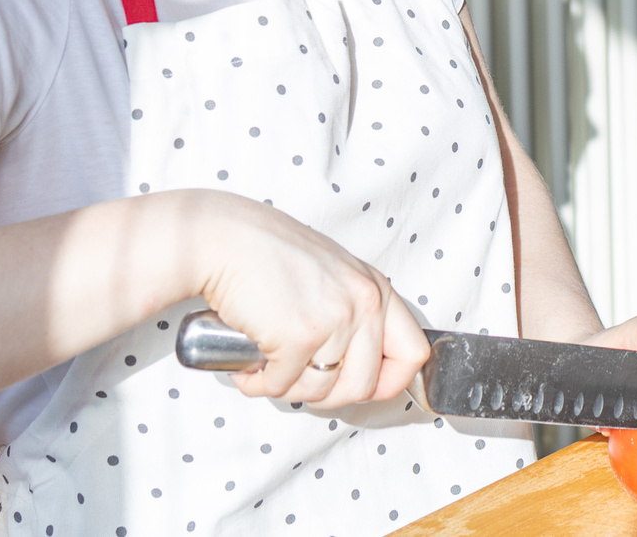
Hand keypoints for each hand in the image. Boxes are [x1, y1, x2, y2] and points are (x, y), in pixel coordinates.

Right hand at [193, 194, 429, 409]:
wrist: (223, 239)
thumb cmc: (267, 253)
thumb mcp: (333, 275)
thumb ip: (354, 314)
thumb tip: (362, 369)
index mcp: (376, 289)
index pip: (413, 353)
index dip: (390, 382)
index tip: (365, 387)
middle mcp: (363, 303)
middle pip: (364, 386)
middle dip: (327, 396)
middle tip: (300, 380)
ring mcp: (333, 320)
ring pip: (321, 392)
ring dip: (289, 389)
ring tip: (271, 366)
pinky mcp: (297, 337)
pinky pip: (282, 386)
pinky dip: (260, 384)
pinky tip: (251, 366)